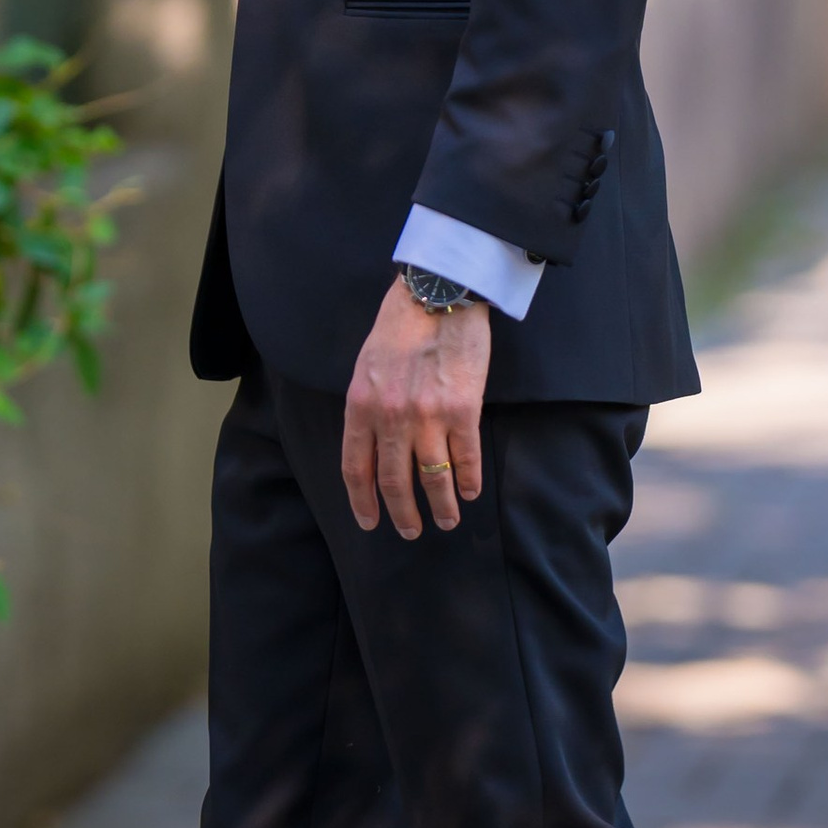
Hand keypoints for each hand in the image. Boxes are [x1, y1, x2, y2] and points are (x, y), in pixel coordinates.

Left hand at [342, 276, 489, 538]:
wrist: (437, 295)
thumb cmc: (399, 327)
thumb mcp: (366, 367)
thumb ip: (366, 407)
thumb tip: (372, 446)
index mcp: (361, 407)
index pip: (356, 468)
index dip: (363, 501)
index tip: (370, 522)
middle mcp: (391, 418)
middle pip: (394, 482)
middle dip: (402, 514)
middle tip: (410, 532)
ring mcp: (428, 417)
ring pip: (432, 478)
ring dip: (441, 506)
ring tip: (447, 521)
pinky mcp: (463, 410)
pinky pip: (465, 458)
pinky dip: (468, 481)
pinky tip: (470, 492)